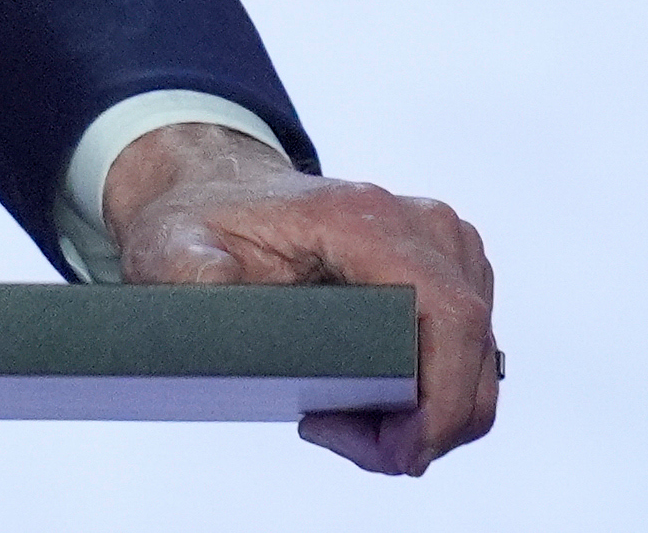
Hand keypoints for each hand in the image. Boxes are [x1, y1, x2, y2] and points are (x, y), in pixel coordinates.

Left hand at [109, 119, 496, 473]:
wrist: (220, 193)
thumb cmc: (202, 223)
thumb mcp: (172, 246)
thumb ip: (186, 266)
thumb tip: (217, 283)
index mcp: (365, 217)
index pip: (448, 313)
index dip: (442, 397)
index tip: (399, 453)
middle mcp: (423, 227)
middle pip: (470, 350)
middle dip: (425, 426)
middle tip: (343, 443)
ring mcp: (447, 250)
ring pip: (474, 364)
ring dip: (424, 417)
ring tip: (339, 424)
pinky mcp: (450, 275)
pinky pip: (465, 357)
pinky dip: (428, 399)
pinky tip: (364, 410)